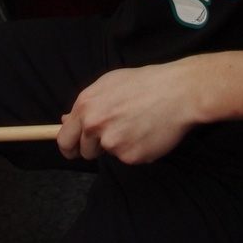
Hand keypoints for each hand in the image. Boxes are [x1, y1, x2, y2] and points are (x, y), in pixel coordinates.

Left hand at [57, 64, 193, 164]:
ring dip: (119, 146)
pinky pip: (129, 158)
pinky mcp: (130, 157)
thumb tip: (65, 121)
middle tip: (114, 134)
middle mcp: (94, 125)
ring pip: (109, 153)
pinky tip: (148, 132)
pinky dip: (137, 150)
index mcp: (86, 105)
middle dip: (94, 148)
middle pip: (84, 151)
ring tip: (137, 124)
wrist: (177, 92)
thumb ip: (87, 105)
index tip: (74, 150)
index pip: (65, 138)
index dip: (69, 147)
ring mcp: (112, 143)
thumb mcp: (109, 83)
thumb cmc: (145, 83)